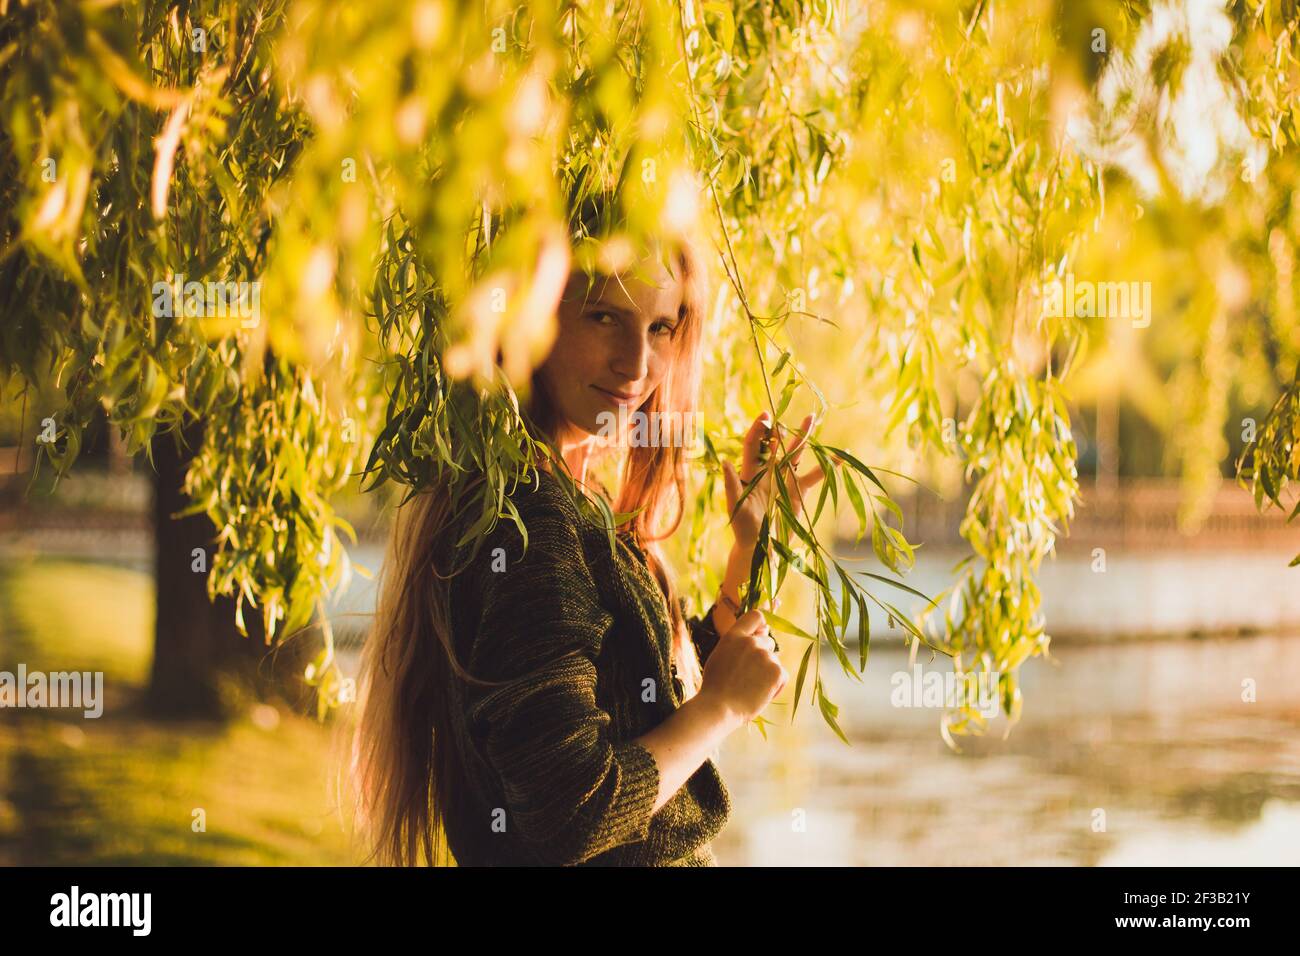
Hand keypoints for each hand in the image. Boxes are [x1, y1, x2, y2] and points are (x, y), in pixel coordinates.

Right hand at [697, 610, 787, 728]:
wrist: (719, 707)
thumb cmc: (716, 685)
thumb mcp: (721, 655)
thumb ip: (739, 643)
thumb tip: (764, 631)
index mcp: (734, 636)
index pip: (756, 616)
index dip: (761, 625)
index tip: (760, 634)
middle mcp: (751, 642)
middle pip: (768, 642)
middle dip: (763, 656)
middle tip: (749, 675)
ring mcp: (765, 656)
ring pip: (774, 661)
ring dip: (768, 673)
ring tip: (751, 688)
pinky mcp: (777, 671)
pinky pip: (783, 676)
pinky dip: (775, 686)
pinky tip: (761, 695)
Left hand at [721, 411, 825, 554]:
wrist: (760, 546)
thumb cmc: (742, 527)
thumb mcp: (735, 505)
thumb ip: (731, 484)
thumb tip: (723, 461)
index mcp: (751, 471)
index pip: (754, 444)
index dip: (758, 429)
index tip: (765, 416)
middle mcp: (768, 471)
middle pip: (776, 444)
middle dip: (782, 427)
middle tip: (784, 410)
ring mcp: (785, 480)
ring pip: (795, 454)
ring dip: (803, 437)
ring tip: (812, 419)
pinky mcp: (799, 491)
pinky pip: (815, 476)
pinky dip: (827, 468)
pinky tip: (839, 457)